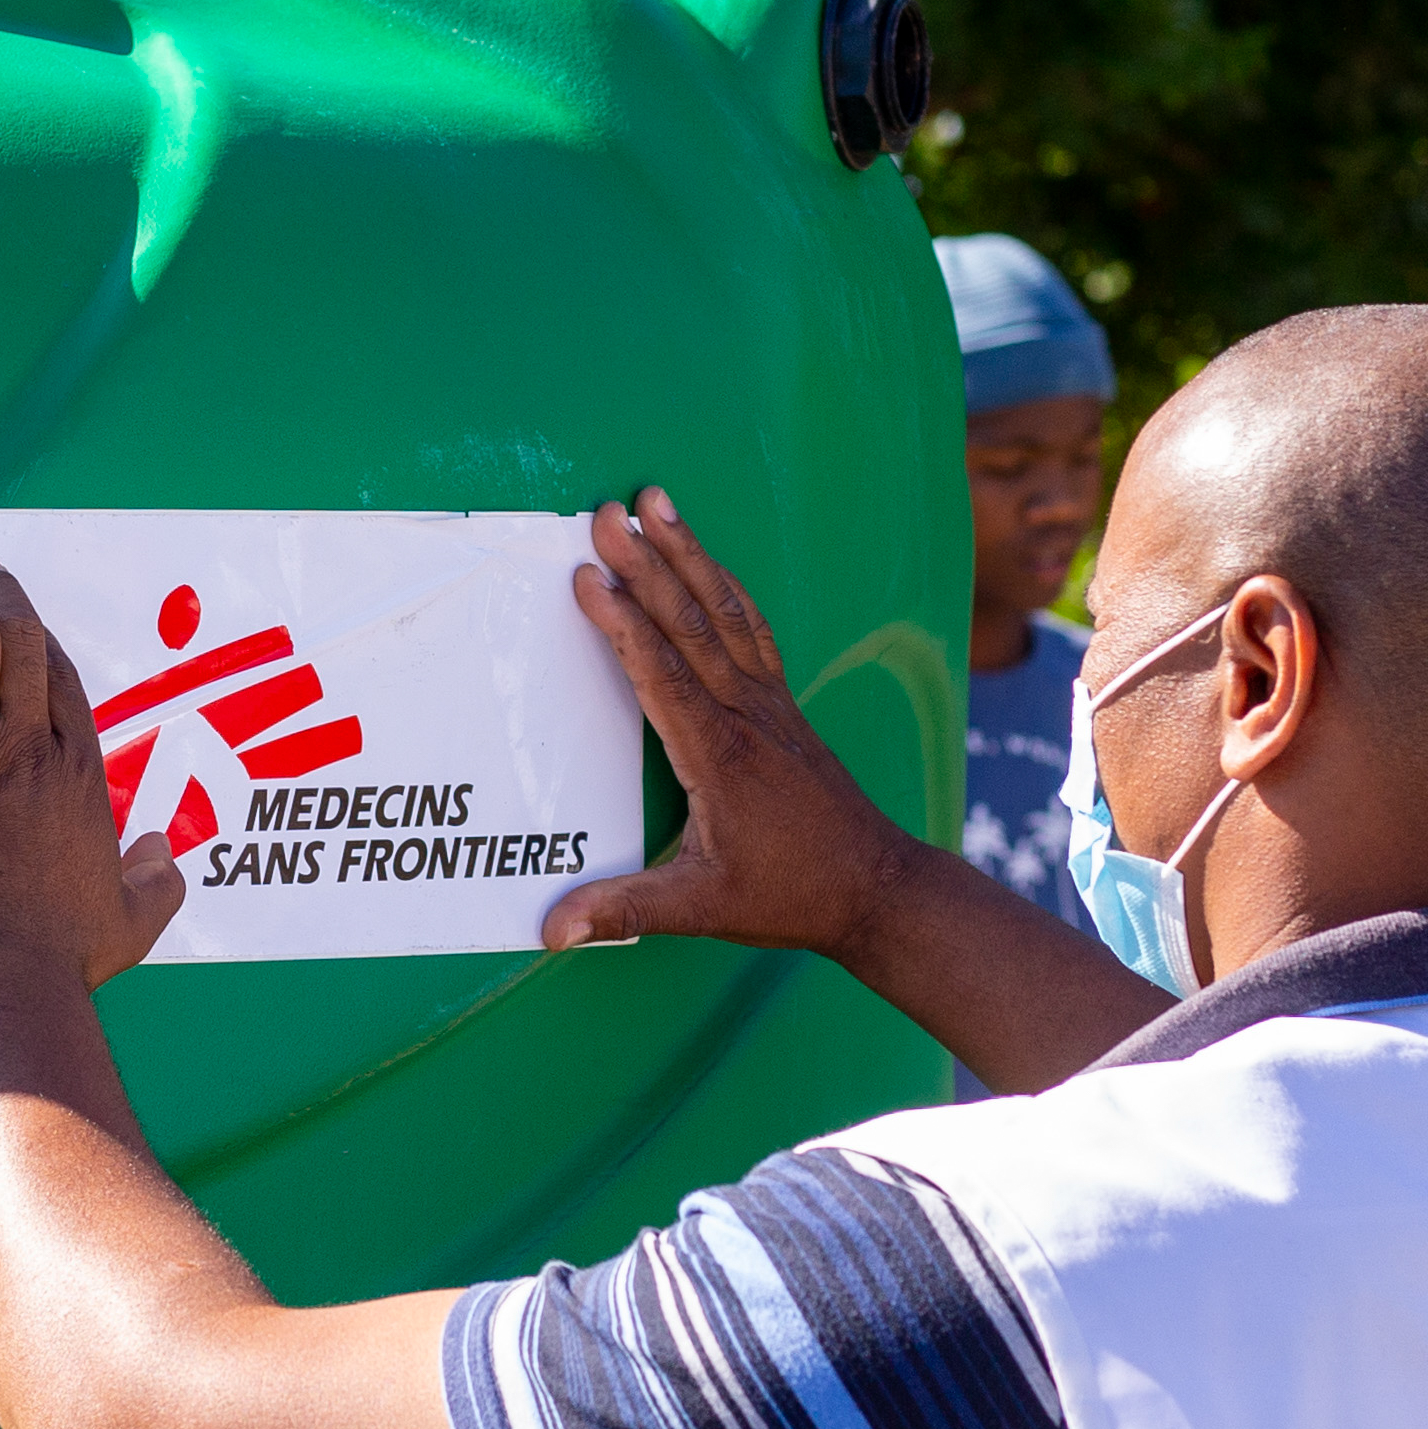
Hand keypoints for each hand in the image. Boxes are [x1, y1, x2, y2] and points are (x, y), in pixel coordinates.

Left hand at [0, 560, 187, 990]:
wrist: (2, 978)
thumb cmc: (63, 956)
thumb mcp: (135, 918)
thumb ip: (156, 879)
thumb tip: (161, 853)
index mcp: (76, 770)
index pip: (60, 671)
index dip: (34, 629)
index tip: (11, 612)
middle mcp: (26, 748)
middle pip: (18, 638)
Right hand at [542, 488, 931, 963]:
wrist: (874, 886)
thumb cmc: (790, 894)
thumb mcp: (703, 909)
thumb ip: (627, 910)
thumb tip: (553, 930)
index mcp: (718, 756)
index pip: (661, 674)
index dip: (622, 622)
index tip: (587, 576)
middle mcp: (746, 716)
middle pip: (690, 622)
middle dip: (646, 562)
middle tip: (607, 511)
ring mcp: (769, 703)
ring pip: (724, 610)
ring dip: (687, 552)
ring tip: (656, 499)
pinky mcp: (783, 704)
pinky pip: (752, 626)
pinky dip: (724, 583)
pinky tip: (706, 558)